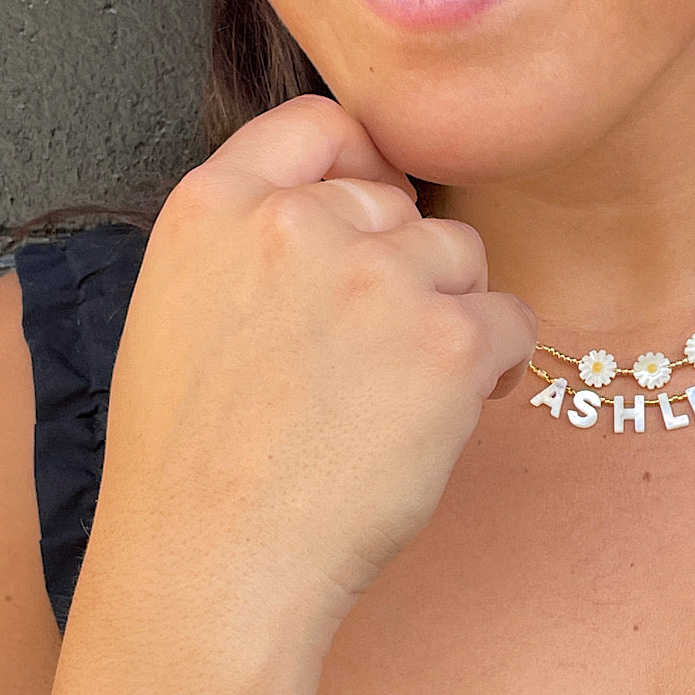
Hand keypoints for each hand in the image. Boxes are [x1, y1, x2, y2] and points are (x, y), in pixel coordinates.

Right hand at [90, 94, 537, 626]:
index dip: (363, 166)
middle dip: (405, 264)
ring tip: (409, 391)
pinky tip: (452, 411)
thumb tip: (354, 215)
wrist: (214, 568)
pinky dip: (494, 363)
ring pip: (462, 256)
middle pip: (402, 203)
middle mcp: (298, 223)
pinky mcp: (449, 341)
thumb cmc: (192, 466)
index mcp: (214, 207)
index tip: (380, 212)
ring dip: (451, 313)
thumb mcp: (181, 314)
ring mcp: (377, 278)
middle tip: (382, 348)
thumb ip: (253, 245)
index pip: (320, 126)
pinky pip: (512, 319)